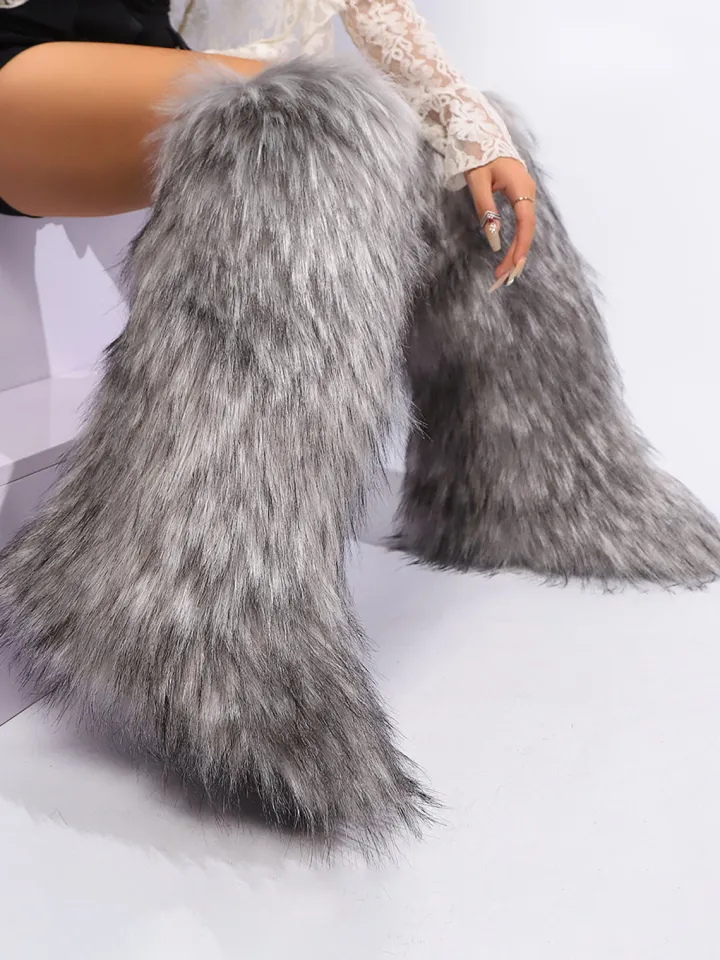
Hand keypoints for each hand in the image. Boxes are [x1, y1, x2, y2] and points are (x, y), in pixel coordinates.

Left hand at [465, 158, 536, 285]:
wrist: (483, 135)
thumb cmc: (478, 156)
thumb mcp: (478, 182)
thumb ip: (486, 210)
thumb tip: (494, 241)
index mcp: (521, 187)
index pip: (526, 223)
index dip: (521, 246)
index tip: (512, 266)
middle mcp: (529, 192)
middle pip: (527, 230)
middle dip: (517, 256)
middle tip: (502, 278)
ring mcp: (527, 195)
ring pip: (526, 230)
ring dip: (516, 252)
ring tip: (503, 273)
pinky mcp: (521, 198)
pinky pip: (522, 225)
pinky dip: (516, 242)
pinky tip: (508, 256)